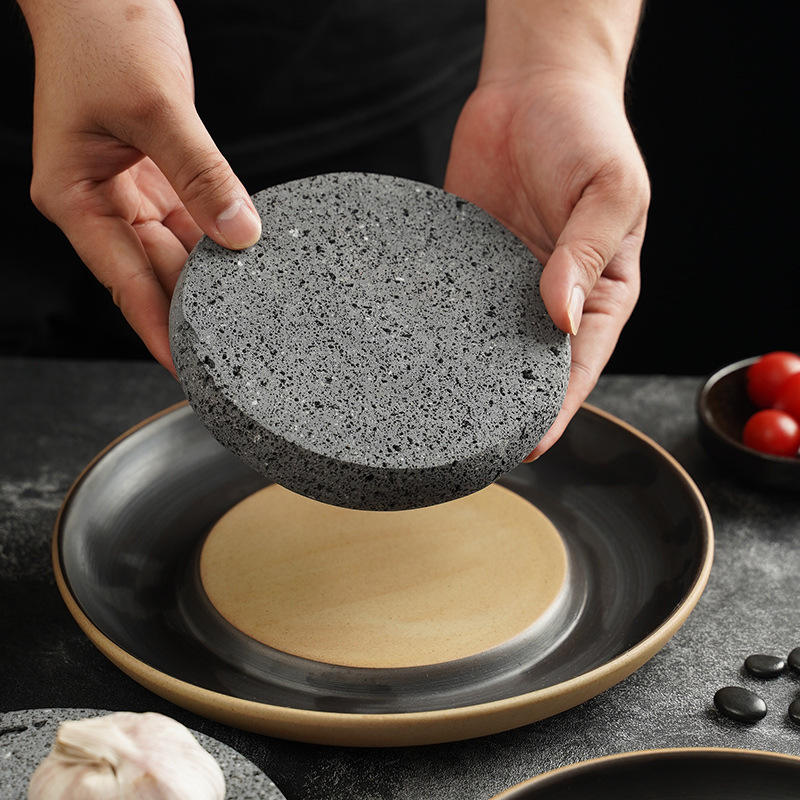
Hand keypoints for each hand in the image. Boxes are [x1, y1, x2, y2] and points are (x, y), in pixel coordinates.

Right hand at [21, 0, 260, 372]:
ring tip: (247, 314)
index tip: (188, 368)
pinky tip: (244, 257)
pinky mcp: (157, 173)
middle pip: (151, 273)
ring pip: (174, 250)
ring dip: (208, 276)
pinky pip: (190, 218)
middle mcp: (99, 201)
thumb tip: (242, 233)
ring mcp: (128, 190)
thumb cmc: (103, 34)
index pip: (124, 280)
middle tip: (231, 349)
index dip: (158, 327)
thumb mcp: (157, 110)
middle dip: (189, 310)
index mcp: (76, 197)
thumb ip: (202, 175)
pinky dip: (216, 236)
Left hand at [445, 70, 648, 457]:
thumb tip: (561, 316)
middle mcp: (549, 296)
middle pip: (527, 365)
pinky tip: (409, 350)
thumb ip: (587, 254)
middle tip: (470, 446)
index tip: (527, 446)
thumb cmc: (588, 134)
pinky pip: (447, 300)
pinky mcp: (464, 260)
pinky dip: (431, 327)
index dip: (555, 410)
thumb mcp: (610, 191)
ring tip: (433, 413)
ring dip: (463, 375)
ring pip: (483, 342)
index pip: (578, 365)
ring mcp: (502, 281)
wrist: (536, 85)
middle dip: (504, 406)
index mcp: (600, 292)